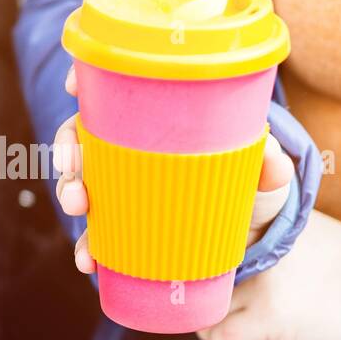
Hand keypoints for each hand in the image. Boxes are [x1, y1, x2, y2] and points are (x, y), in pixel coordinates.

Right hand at [52, 64, 294, 273]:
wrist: (248, 234)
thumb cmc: (248, 185)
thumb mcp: (261, 172)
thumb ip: (268, 164)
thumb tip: (272, 159)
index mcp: (155, 118)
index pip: (111, 88)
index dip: (84, 79)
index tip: (72, 86)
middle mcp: (129, 147)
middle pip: (81, 132)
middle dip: (67, 145)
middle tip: (73, 165)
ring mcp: (121, 186)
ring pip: (78, 178)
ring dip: (68, 190)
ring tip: (78, 206)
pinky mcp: (123, 225)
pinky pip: (94, 232)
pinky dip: (87, 245)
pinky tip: (89, 260)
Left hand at [198, 210, 340, 339]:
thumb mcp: (308, 237)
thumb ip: (266, 242)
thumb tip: (217, 264)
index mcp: (266, 219)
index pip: (206, 244)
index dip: (201, 274)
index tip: (208, 293)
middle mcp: (259, 242)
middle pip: (201, 281)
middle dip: (205, 307)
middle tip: (221, 322)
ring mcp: (265, 278)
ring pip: (205, 312)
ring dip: (211, 332)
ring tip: (233, 339)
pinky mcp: (273, 314)